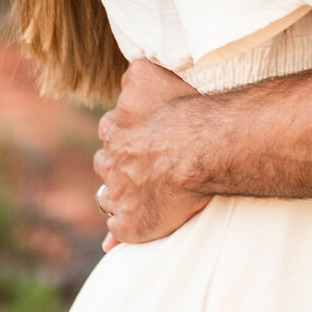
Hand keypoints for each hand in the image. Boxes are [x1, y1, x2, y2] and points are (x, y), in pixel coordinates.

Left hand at [95, 60, 208, 250]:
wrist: (203, 146)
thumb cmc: (184, 107)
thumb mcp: (148, 73)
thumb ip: (132, 74)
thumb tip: (126, 75)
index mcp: (113, 128)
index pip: (112, 130)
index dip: (128, 133)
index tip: (144, 136)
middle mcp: (111, 162)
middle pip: (107, 164)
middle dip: (120, 165)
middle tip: (143, 166)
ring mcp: (120, 195)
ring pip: (109, 198)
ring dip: (119, 197)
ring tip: (137, 198)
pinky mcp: (132, 224)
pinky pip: (119, 231)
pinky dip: (119, 232)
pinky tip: (119, 238)